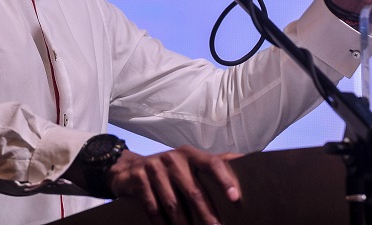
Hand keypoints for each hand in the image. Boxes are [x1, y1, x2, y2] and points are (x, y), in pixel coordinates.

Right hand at [107, 146, 241, 224]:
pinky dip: (162, 224)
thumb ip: (213, 163)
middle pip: (193, 190)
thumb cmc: (168, 169)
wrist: (129, 169)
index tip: (235, 197)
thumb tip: (242, 159)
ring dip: (184, 224)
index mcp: (190, 154)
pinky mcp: (139, 179)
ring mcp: (154, 168)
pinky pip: (153, 208)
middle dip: (206, 214)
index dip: (224, 179)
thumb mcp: (188, 162)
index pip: (212, 163)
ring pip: (173, 203)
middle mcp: (173, 159)